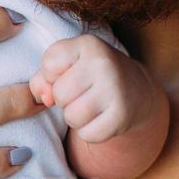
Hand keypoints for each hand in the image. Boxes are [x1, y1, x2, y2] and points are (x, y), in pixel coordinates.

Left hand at [31, 34, 147, 143]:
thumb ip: (42, 77)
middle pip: (59, 94)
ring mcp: (115, 90)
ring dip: (76, 117)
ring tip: (90, 105)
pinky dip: (90, 131)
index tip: (70, 73)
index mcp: (88, 44)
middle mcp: (103, 63)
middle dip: (64, 99)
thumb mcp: (67, 64)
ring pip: (71, 117)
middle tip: (82, 93)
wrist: (136, 90)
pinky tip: (101, 118)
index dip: (52, 75)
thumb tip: (44, 98)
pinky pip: (88, 134)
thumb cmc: (90, 75)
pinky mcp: (122, 116)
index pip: (49, 65)